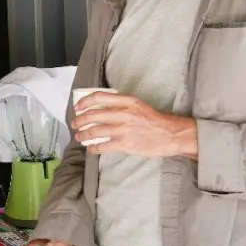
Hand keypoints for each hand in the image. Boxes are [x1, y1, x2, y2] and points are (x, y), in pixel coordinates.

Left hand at [72, 92, 197, 157]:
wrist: (169, 134)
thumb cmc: (153, 120)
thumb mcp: (137, 104)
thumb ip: (120, 103)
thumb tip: (100, 106)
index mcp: (126, 101)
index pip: (99, 97)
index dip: (84, 102)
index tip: (78, 107)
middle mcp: (123, 113)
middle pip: (93, 115)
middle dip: (80, 120)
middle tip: (75, 124)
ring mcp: (123, 129)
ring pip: (95, 131)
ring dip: (83, 135)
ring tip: (79, 137)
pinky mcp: (125, 144)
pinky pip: (103, 146)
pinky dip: (93, 148)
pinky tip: (91, 148)